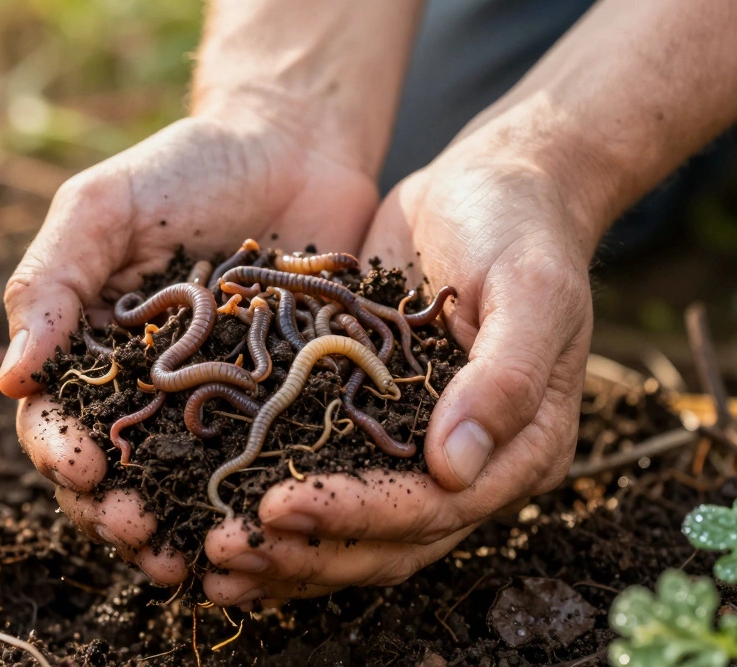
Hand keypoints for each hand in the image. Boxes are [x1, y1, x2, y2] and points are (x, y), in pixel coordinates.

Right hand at [4, 111, 379, 585]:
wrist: (292, 144)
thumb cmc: (186, 169)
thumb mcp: (105, 207)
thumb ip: (54, 280)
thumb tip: (13, 375)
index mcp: (92, 353)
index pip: (58, 419)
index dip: (61, 452)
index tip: (84, 469)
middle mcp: (147, 392)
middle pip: (116, 473)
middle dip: (114, 512)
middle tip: (135, 532)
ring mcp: (214, 405)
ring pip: (183, 487)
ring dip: (176, 530)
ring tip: (186, 563)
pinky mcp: (281, 406)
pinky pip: (261, 467)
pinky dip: (252, 506)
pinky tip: (261, 535)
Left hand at [200, 132, 602, 606]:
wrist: (492, 181)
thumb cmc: (522, 227)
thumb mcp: (531, 290)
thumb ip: (505, 378)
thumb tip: (454, 469)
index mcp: (522, 449)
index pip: (434, 509)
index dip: (356, 517)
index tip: (279, 509)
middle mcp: (469, 466)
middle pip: (384, 539)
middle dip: (304, 549)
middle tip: (222, 550)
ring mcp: (414, 446)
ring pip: (347, 524)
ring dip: (279, 546)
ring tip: (205, 555)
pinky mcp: (366, 417)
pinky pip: (320, 471)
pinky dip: (271, 495)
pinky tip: (211, 510)